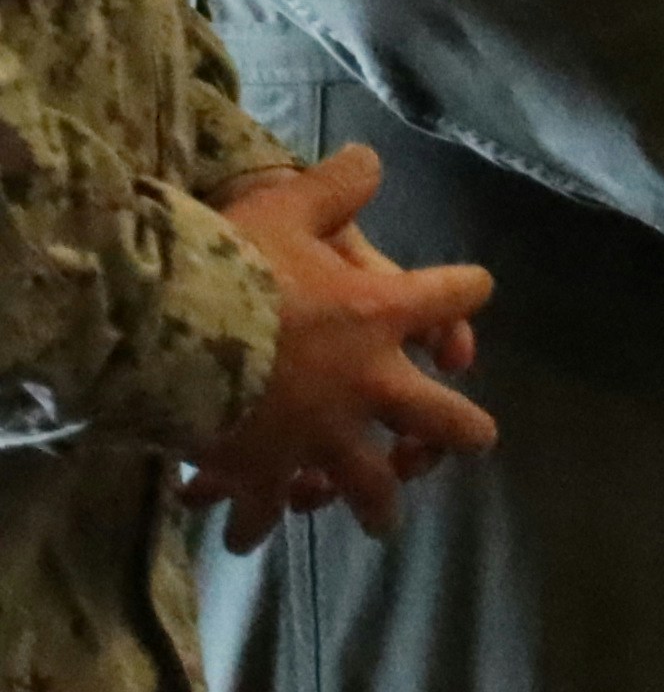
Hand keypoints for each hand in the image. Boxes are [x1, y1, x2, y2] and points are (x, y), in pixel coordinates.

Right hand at [181, 148, 493, 547]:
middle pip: (444, 419)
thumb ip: (335, 187)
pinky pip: (268, 505)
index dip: (466, 290)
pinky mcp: (264, 466)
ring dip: (377, 503)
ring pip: (370, 484)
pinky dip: (257, 521)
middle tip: (470, 443)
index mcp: (383, 314)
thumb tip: (367, 156)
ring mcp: (321, 433)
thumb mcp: (288, 208)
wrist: (164, 324)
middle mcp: (368, 382)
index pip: (457, 295)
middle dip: (462, 433)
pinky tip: (250, 534)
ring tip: (383, 521)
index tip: (471, 291)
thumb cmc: (231, 259)